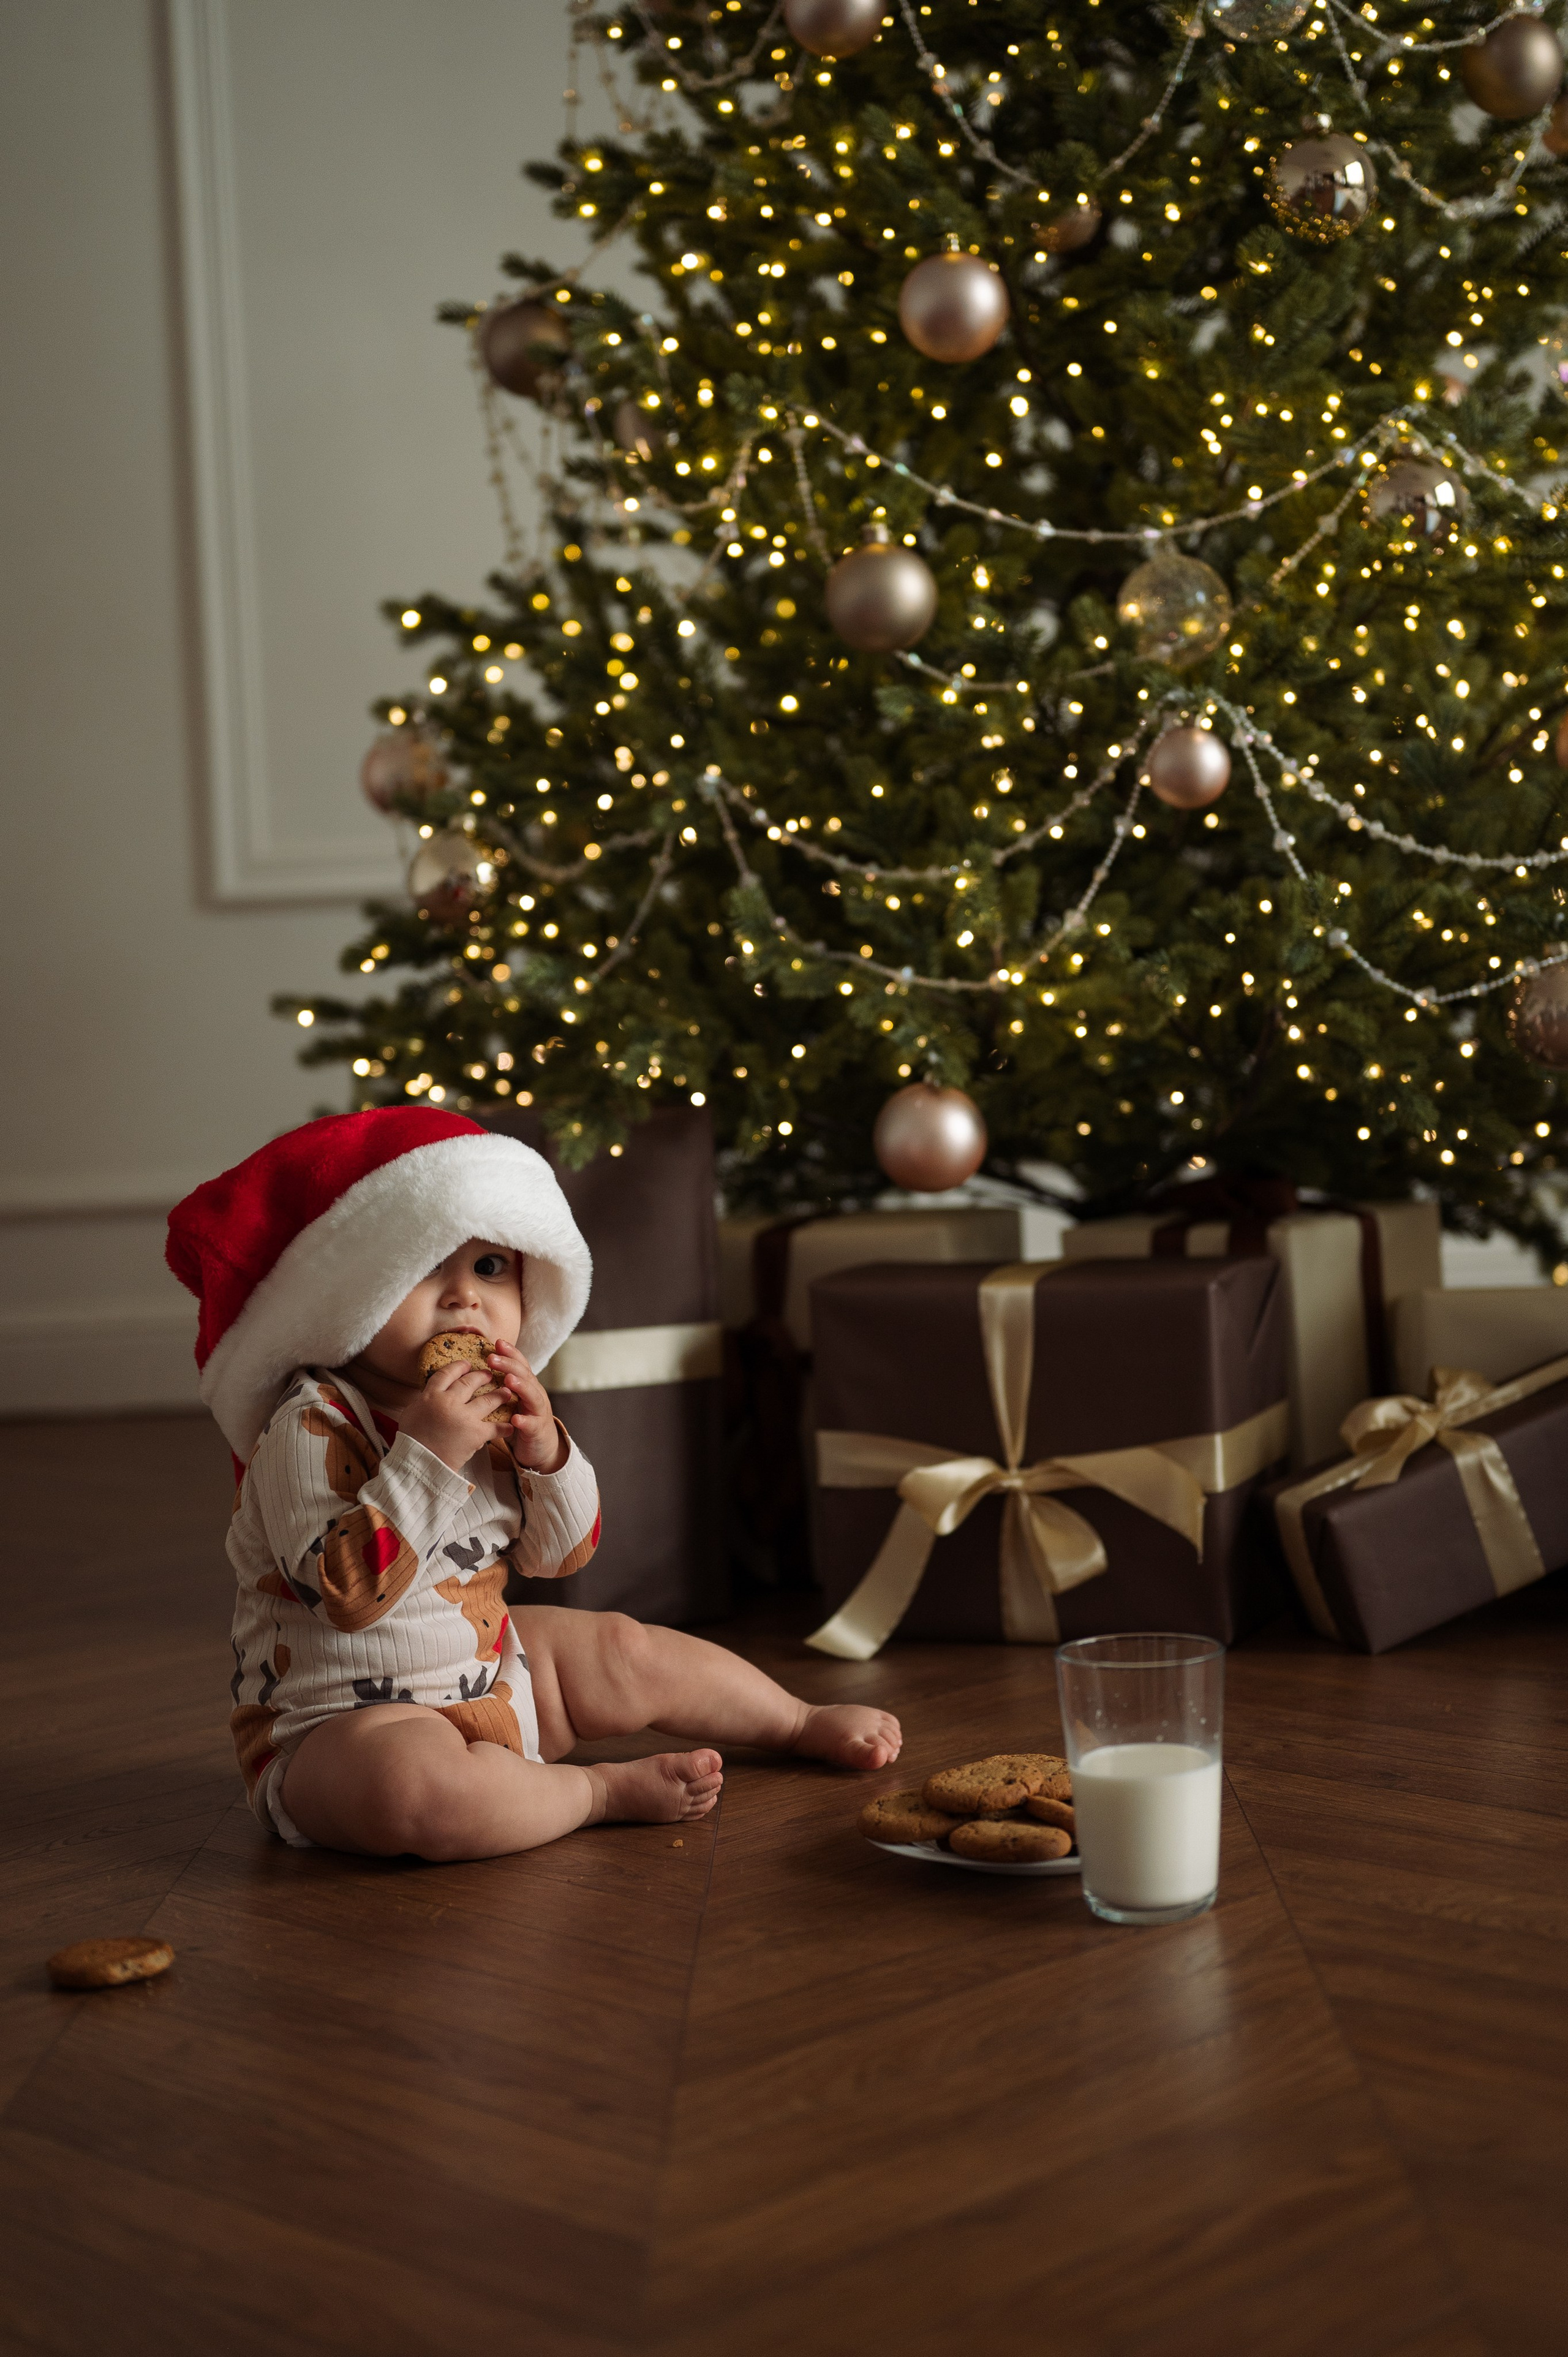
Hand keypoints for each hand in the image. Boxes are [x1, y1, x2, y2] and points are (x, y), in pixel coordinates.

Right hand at [399, 1359, 508, 1472]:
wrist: (419, 1462)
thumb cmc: (411, 1440)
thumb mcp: (412, 1412)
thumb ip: (425, 1401)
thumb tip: (432, 1395)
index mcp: (431, 1395)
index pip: (447, 1374)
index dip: (458, 1367)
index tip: (467, 1363)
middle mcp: (449, 1401)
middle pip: (470, 1382)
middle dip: (482, 1376)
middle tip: (489, 1375)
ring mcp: (464, 1417)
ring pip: (488, 1400)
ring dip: (499, 1395)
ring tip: (506, 1393)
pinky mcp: (475, 1433)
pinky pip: (495, 1428)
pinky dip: (504, 1427)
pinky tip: (510, 1426)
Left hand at [487, 1339, 567, 1472]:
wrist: (541, 1448)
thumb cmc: (521, 1421)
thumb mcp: (513, 1400)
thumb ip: (502, 1386)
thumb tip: (478, 1370)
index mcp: (527, 1386)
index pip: (520, 1364)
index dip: (510, 1353)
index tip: (497, 1342)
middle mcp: (535, 1394)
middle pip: (525, 1375)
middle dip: (509, 1365)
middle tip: (491, 1358)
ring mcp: (538, 1412)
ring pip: (532, 1395)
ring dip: (520, 1387)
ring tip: (508, 1381)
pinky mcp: (537, 1430)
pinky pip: (532, 1424)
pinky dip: (524, 1420)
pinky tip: (515, 1419)